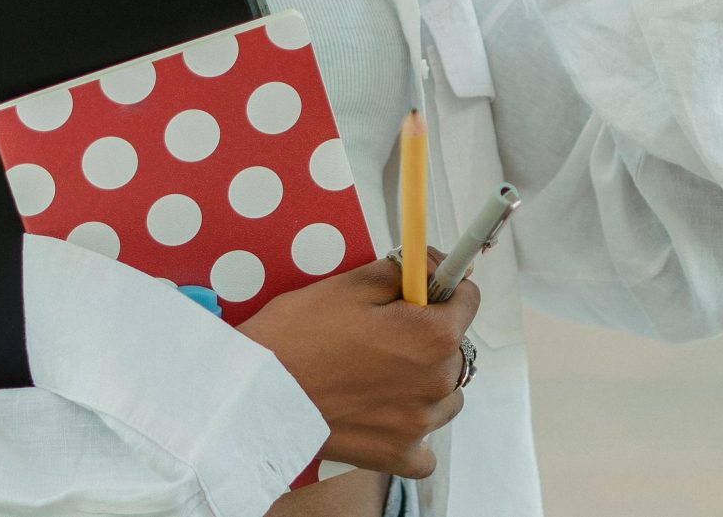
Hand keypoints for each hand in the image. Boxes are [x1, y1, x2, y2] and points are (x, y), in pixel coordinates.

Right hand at [237, 254, 479, 479]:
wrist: (254, 393)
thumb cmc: (298, 335)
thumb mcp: (354, 284)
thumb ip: (408, 271)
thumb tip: (439, 266)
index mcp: (433, 335)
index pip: (468, 300)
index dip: (441, 290)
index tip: (419, 295)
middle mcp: (436, 382)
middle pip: (455, 349)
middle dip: (429, 337)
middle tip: (383, 335)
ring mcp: (419, 424)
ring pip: (446, 396)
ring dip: (425, 383)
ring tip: (378, 375)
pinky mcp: (396, 456)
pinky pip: (425, 449)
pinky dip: (412, 434)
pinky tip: (386, 416)